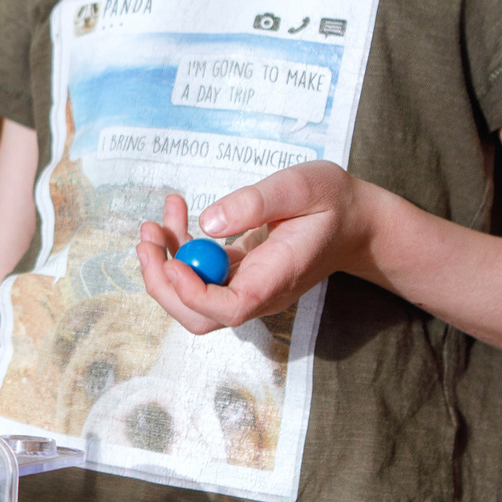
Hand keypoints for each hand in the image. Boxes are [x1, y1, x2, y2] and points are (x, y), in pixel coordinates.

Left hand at [135, 162, 372, 334]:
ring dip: (163, 263)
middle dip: (163, 283)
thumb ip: (257, 201)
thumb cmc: (334, 201)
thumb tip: (208, 223)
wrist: (354, 221)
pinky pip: (198, 273)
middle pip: (199, 315)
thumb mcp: (303, 186)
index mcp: (278, 278)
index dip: (194, 293)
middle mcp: (259, 293)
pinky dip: (179, 246)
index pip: (230, 308)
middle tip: (146, 239)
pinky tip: (175, 209)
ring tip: (154, 222)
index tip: (171, 261)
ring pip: (191, 296)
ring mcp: (246, 287)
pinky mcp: (236, 275)